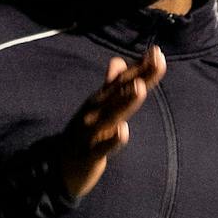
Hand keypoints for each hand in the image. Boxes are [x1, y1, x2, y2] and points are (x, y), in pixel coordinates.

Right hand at [60, 45, 164, 201]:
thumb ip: (111, 85)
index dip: (141, 67)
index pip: (124, 81)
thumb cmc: (83, 134)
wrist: (59, 166)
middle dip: (139, 77)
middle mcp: (95, 112)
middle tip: (157, 60)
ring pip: (111, 116)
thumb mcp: (96, 108)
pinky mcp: (88, 155)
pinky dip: (111, 140)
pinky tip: (123, 131)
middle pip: (121, 92)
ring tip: (140, 87)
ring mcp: (90, 133)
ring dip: (125, 102)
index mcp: (100, 101)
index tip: (158, 51)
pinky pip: (101, 148)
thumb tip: (119, 61)